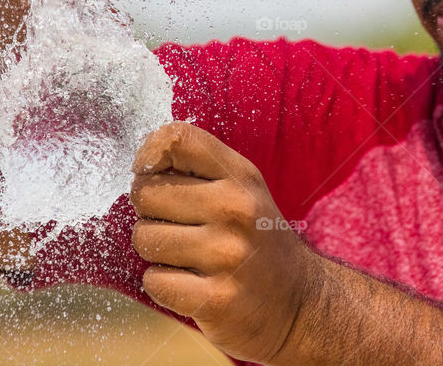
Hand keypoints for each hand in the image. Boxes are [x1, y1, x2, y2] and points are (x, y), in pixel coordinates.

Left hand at [129, 121, 323, 362]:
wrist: (299, 302)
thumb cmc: (255, 239)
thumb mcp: (243, 190)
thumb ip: (199, 167)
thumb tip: (143, 161)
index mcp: (240, 177)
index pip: (177, 139)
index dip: (149, 153)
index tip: (149, 172)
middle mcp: (236, 210)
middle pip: (146, 193)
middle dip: (150, 212)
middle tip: (179, 226)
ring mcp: (227, 256)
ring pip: (144, 238)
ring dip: (156, 250)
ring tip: (188, 256)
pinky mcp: (216, 299)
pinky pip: (153, 281)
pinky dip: (163, 285)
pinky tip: (191, 284)